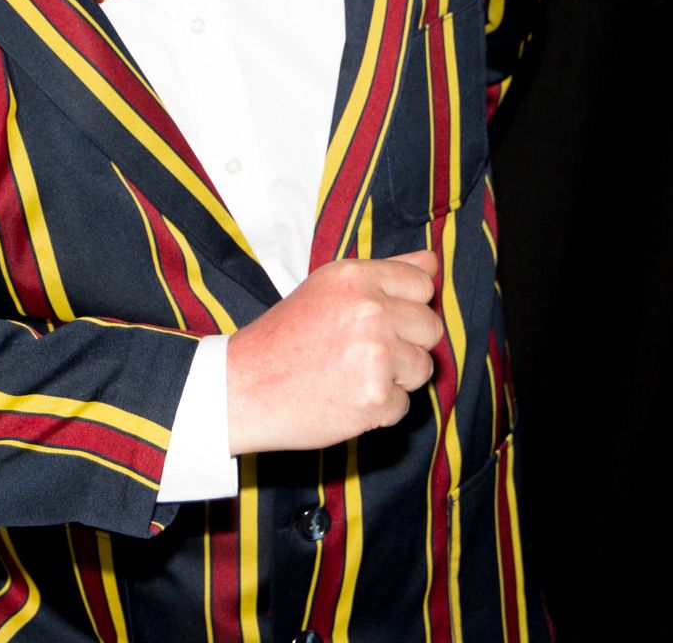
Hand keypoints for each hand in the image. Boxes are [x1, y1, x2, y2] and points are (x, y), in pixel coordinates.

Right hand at [226, 250, 442, 454]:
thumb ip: (385, 273)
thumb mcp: (328, 288)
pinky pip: (403, 405)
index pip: (422, 285)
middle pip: (430, 328)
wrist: (241, 388)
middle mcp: (369, 311)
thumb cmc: (284, 339)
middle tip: (362, 352)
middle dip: (406, 343)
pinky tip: (345, 398)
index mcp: (355, 278)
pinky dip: (378, 409)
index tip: (378, 320)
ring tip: (352, 374)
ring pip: (422, 368)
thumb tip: (431, 262)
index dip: (404, 306)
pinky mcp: (374, 399)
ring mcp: (375, 356)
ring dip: (395, 377)